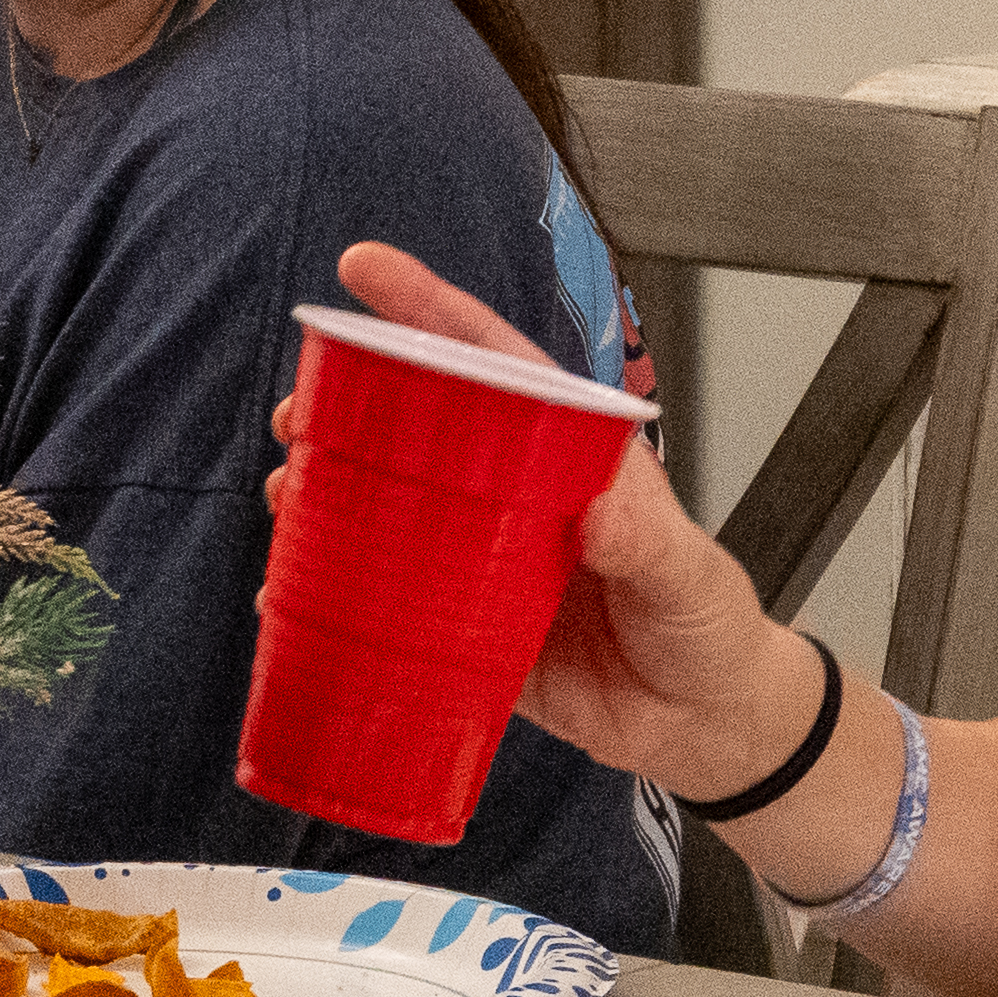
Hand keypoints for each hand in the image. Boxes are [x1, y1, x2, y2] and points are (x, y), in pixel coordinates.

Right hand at [283, 242, 812, 795]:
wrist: (705, 725)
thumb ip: (649, 539)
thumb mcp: (688, 573)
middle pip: (423, 433)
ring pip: (393, 513)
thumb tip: (597, 505)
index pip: (495, 366)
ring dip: (332, 499)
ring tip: (288, 497)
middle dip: (351, 407)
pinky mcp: (464, 636)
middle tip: (297, 413)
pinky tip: (294, 595)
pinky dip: (337, 598)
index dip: (428, 311)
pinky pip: (389, 609)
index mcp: (570, 459)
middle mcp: (516, 502)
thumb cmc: (709, 628)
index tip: (364, 271)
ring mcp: (484, 566)